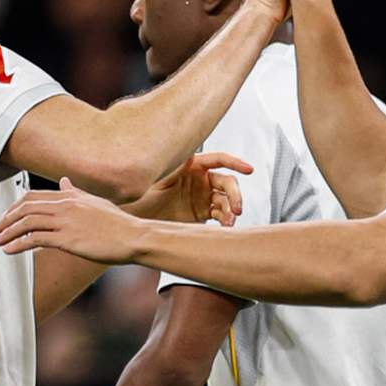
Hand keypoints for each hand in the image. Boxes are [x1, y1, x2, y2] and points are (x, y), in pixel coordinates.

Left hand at [0, 179, 145, 263]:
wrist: (135, 237)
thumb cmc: (119, 225)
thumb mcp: (96, 202)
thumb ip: (76, 192)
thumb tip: (63, 181)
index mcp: (71, 197)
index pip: (33, 197)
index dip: (15, 207)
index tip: (7, 217)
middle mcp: (65, 205)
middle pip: (25, 207)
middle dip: (6, 219)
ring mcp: (66, 221)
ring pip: (27, 222)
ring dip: (8, 232)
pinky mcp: (68, 238)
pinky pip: (35, 239)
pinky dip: (18, 244)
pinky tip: (10, 250)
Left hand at [126, 150, 252, 224]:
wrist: (136, 217)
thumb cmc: (143, 193)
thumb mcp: (158, 178)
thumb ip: (175, 166)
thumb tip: (188, 156)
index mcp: (193, 165)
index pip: (219, 160)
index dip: (236, 163)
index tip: (249, 169)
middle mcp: (201, 179)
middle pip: (228, 183)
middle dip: (236, 195)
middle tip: (237, 210)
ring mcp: (203, 196)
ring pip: (226, 201)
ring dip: (231, 211)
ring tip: (229, 223)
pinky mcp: (202, 213)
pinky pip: (220, 215)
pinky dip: (225, 221)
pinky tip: (224, 229)